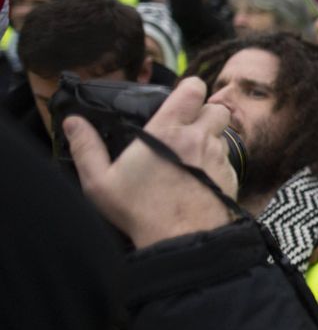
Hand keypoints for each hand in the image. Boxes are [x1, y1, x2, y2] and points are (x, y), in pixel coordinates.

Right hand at [65, 78, 237, 248]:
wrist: (180, 240)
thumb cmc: (139, 211)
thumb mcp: (100, 181)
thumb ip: (86, 147)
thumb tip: (74, 122)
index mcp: (169, 130)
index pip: (194, 89)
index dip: (190, 90)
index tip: (180, 99)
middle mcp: (200, 138)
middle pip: (216, 108)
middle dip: (205, 113)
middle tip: (186, 129)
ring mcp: (219, 157)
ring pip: (223, 135)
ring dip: (211, 139)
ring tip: (189, 156)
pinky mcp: (231, 176)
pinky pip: (228, 160)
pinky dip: (217, 164)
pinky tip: (199, 178)